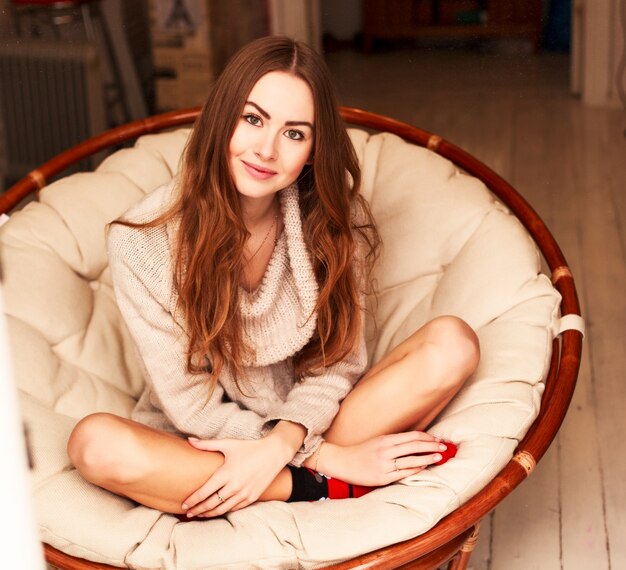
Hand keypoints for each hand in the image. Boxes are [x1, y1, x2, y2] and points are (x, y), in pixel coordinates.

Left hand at [181, 435, 290, 517]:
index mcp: (226, 473)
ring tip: (199, 514)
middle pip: (211, 503)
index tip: (183, 504)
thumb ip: (207, 444)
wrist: (273, 453)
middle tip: (187, 512)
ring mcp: (244, 493)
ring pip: (222, 509)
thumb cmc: (249, 447)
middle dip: (197, 509)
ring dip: (208, 513)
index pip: (204, 492)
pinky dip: (223, 511)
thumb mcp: (228, 444)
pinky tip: (216, 511)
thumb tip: (189, 441)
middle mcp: (234, 486)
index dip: (193, 500)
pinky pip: (234, 508)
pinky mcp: (252, 497)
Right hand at [320, 431, 447, 485]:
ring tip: (439, 457)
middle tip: (444, 446)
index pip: (411, 436)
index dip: (426, 437)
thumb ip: (394, 442)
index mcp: (385, 439)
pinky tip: (424, 467)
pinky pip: (403, 473)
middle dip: (431, 446)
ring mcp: (385, 465)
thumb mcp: (377, 441)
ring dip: (427, 458)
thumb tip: (415, 443)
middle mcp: (386, 450)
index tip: (436, 439)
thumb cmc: (361, 451)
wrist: (342, 462)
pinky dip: (415, 469)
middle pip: (414, 446)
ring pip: (411, 460)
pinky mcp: (382, 477)